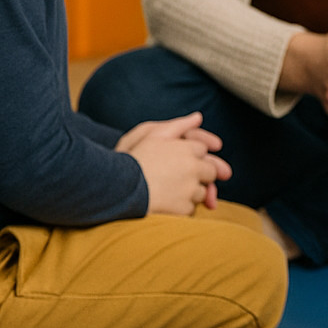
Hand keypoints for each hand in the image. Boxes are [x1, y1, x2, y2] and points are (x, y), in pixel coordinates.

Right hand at [117, 112, 231, 214]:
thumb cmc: (133, 159)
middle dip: (199, 174)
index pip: (203, 150)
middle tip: (175, 176)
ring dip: (191, 192)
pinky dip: (182, 207)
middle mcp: (193, 169)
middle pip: (210, 172)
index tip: (177, 159)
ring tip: (166, 189)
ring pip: (202, 192)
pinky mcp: (183, 209)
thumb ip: (178, 125)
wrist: (117, 188)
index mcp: (187, 149)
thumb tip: (198, 117)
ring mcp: (190, 191)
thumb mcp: (152, 135)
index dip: (192, 155)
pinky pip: (191, 209)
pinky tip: (166, 203)